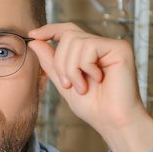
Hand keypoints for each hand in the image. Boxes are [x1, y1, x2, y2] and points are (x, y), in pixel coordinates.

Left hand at [28, 23, 152, 151]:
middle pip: (68, 35)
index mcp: (89, 52)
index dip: (49, 30)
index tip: (32, 34)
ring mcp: (111, 45)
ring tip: (82, 87)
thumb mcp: (64, 83)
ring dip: (72, 68)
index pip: (67, 30)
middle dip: (60, 62)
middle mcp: (101, 45)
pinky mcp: (120, 48)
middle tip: (68, 85)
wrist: (112, 122)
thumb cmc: (93, 107)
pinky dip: (85, 66)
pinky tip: (97, 80)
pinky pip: (89, 46)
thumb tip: (34, 41)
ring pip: (76, 41)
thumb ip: (50, 62)